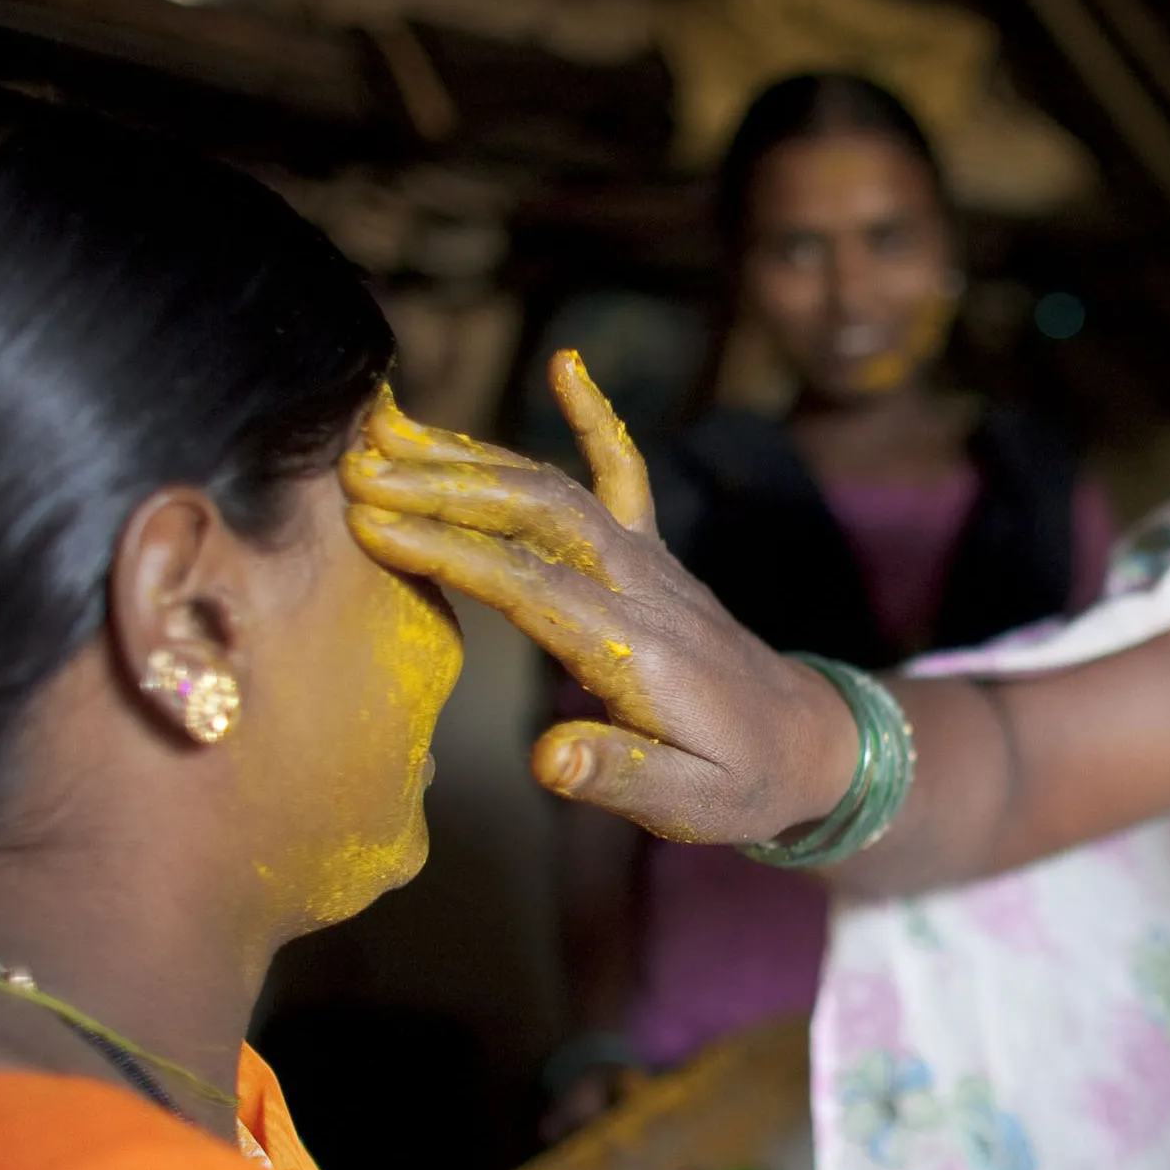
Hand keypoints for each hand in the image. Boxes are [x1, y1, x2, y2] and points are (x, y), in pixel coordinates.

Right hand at [342, 354, 858, 843]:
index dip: (450, 552)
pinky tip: (568, 364)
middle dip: (444, 489)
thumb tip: (548, 760)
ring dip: (474, 458)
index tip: (372, 528)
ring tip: (387, 433)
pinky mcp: (655, 553)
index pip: (530, 587)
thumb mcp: (690, 804)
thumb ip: (620, 777)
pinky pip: (625, 472)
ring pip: (557, 487)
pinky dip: (596, 416)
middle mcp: (642, 586)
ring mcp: (649, 560)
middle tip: (357, 473)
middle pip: (536, 516)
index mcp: (638, 649)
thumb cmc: (743, 781)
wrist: (812, 742)